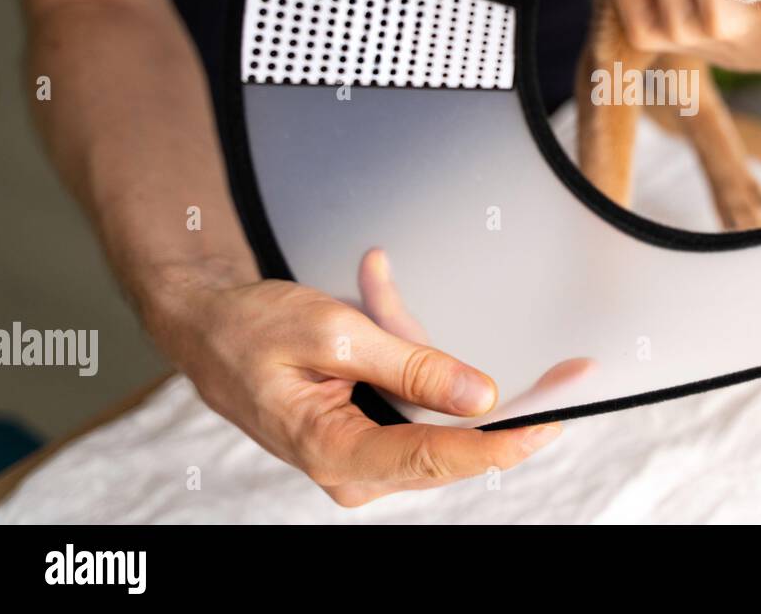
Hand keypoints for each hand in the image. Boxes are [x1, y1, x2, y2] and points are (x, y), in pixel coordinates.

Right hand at [148, 250, 560, 506]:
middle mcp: (354, 469)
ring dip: (418, 347)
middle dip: (478, 383)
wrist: (203, 326)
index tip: (557, 420)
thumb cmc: (250, 330)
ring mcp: (364, 453)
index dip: (506, 441)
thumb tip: (482, 398)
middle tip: (548, 358)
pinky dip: (404, 346)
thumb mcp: (335, 335)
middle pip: (449, 436)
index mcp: (337, 454)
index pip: (441, 458)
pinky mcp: (370, 432)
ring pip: (434, 407)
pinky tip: (373, 291)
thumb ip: (412, 368)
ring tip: (373, 291)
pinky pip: (412, 393)